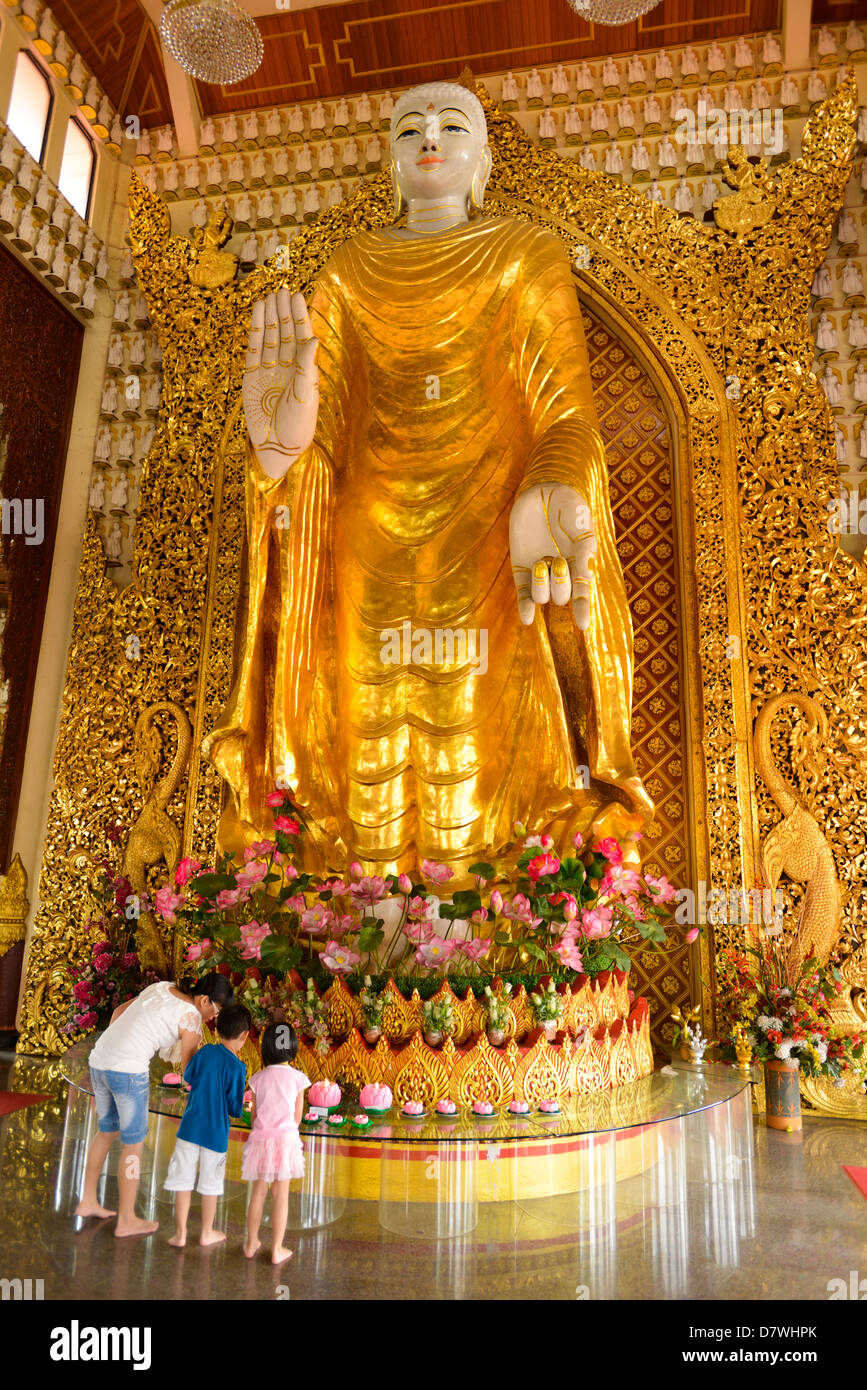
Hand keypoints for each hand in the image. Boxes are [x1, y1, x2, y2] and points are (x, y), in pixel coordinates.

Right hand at [243, 287, 319, 479]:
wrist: (277, 448)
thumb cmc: (298, 426)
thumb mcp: (306, 395)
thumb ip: (307, 366)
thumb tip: (314, 338)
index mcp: (305, 371)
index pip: (302, 336)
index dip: (299, 316)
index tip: (296, 294)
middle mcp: (288, 367)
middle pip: (286, 333)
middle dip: (284, 312)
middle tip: (281, 289)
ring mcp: (269, 370)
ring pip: (270, 337)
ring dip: (270, 317)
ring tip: (269, 296)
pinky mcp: (252, 377)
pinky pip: (254, 348)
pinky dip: (256, 331)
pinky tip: (257, 313)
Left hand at [509, 484, 595, 629]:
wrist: (544, 491)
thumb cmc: (569, 507)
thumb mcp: (581, 528)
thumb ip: (584, 552)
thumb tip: (587, 576)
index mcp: (581, 565)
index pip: (583, 594)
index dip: (583, 610)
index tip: (583, 625)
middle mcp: (562, 573)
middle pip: (561, 596)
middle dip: (560, 584)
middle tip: (558, 561)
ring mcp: (541, 572)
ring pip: (542, 597)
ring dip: (542, 586)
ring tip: (542, 563)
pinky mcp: (521, 568)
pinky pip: (523, 595)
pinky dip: (525, 607)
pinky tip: (527, 619)